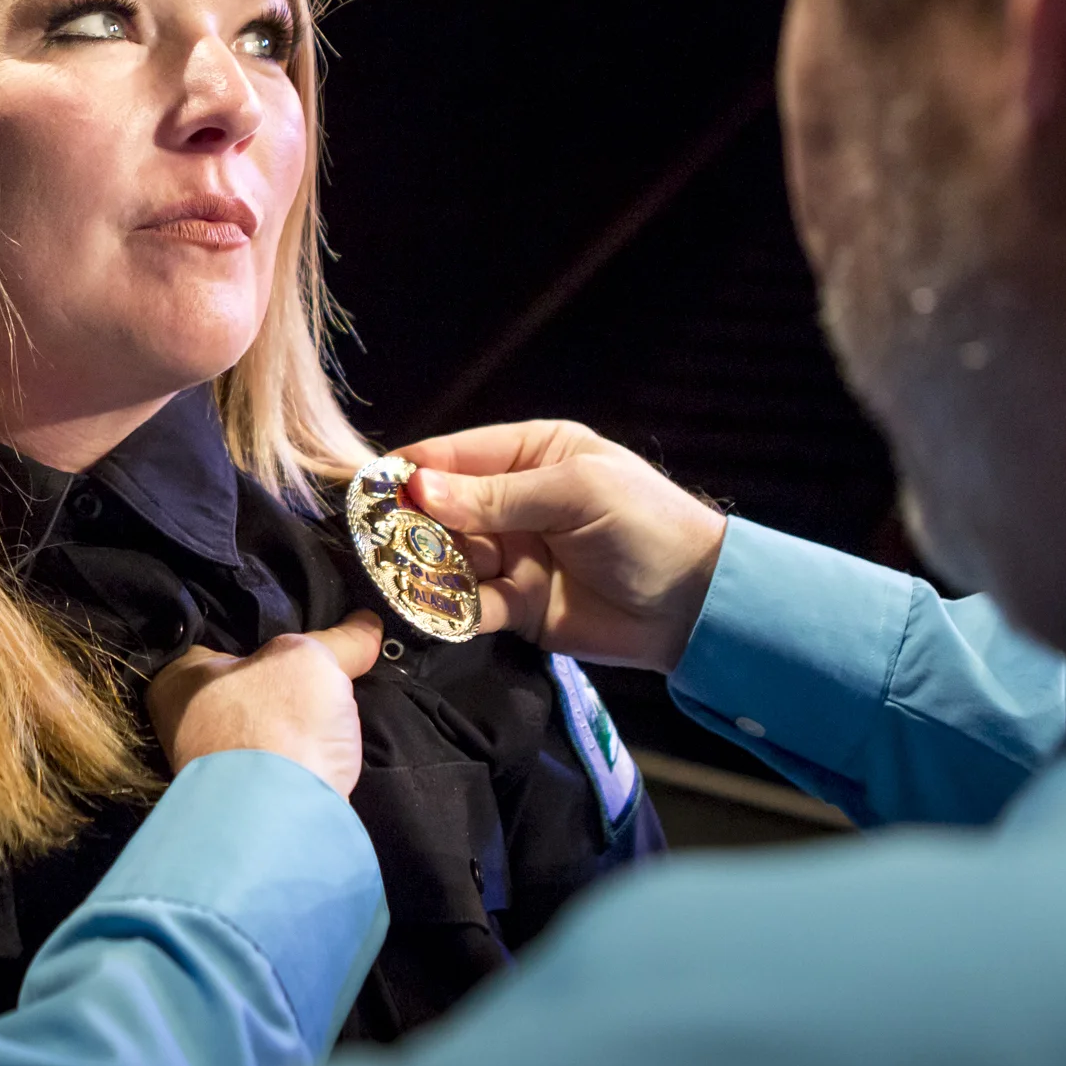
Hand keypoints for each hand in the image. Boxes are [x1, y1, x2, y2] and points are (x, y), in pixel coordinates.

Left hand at [146, 612, 380, 800]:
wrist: (280, 824)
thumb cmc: (276, 723)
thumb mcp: (310, 661)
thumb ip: (338, 642)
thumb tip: (368, 623)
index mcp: (177, 683)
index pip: (221, 647)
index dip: (264, 640)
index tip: (301, 642)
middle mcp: (181, 727)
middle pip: (244, 693)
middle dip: (282, 689)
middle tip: (323, 677)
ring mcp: (210, 773)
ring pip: (262, 735)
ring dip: (293, 730)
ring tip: (330, 718)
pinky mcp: (242, 807)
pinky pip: (276, 770)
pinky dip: (299, 763)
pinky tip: (324, 757)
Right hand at [400, 421, 726, 673]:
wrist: (696, 607)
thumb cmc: (646, 527)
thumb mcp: (574, 494)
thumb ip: (496, 496)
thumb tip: (419, 488)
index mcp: (532, 455)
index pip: (456, 454)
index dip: (413, 470)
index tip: (369, 488)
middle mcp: (513, 502)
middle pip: (441, 510)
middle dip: (412, 526)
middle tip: (379, 542)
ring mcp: (512, 555)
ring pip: (449, 559)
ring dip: (428, 569)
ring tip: (403, 579)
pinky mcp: (515, 606)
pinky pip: (470, 604)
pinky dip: (452, 608)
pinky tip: (437, 610)